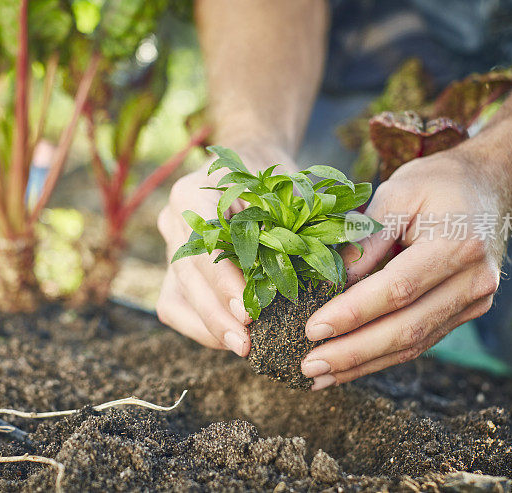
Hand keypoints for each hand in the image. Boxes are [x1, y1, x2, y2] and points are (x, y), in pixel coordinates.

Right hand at [156, 144, 296, 355]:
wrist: (253, 163)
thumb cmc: (276, 177)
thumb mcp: (290, 188)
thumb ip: (300, 221)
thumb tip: (341, 261)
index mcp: (195, 192)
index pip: (205, 242)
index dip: (224, 280)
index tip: (248, 311)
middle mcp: (175, 219)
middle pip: (188, 273)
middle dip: (216, 312)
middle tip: (245, 342)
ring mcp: (170, 245)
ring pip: (176, 294)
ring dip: (207, 326)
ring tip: (240, 348)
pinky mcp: (175, 268)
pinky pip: (175, 304)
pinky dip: (200, 326)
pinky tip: (229, 341)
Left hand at [300, 149, 504, 388]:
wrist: (490, 187)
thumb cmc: (437, 183)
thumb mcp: (397, 193)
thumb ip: (365, 238)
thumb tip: (330, 281)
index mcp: (457, 246)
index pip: (397, 290)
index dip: (352, 313)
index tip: (313, 328)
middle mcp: (472, 282)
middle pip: (406, 329)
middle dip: (352, 352)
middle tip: (307, 366)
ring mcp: (472, 302)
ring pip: (413, 344)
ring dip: (362, 364)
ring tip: (319, 377)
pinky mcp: (463, 312)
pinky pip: (419, 341)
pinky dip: (380, 357)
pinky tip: (347, 367)